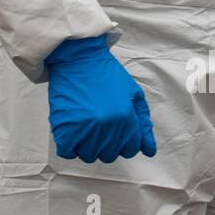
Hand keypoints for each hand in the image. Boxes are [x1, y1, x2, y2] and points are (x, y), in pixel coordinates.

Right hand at [45, 35, 156, 162]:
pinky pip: (67, 152)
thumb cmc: (107, 75)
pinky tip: (71, 132)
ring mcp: (86, 128)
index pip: (129, 150)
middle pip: (108, 155)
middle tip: (97, 125)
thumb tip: (149, 152)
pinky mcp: (65, 127)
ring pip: (88, 156)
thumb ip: (144, 125)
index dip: (122, 142)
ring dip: (85, 145)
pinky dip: (68, 146)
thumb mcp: (134, 95)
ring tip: (83, 126)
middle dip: (104, 144)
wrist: (78, 58)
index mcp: (126, 119)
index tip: (114, 130)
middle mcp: (108, 127)